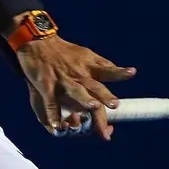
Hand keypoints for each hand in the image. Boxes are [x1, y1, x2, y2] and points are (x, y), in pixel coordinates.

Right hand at [17, 36, 135, 140]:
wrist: (37, 42)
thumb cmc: (64, 51)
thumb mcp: (85, 53)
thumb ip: (102, 65)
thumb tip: (121, 71)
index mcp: (88, 67)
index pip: (107, 70)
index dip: (119, 72)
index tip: (132, 72)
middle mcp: (78, 74)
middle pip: (94, 87)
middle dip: (104, 95)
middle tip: (115, 104)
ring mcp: (62, 80)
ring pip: (75, 91)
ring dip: (84, 99)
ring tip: (94, 107)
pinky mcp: (46, 85)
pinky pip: (51, 103)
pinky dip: (54, 115)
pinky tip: (57, 127)